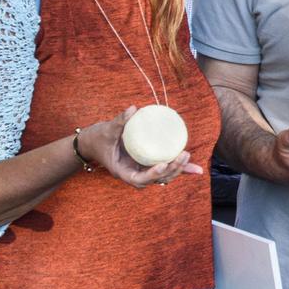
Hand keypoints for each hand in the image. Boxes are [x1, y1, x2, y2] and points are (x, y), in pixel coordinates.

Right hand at [77, 109, 201, 188]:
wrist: (92, 143)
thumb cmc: (97, 137)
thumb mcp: (106, 129)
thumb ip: (120, 121)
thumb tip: (133, 109)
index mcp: (122, 171)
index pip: (138, 179)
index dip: (152, 175)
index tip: (162, 165)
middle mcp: (133, 173)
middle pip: (155, 179)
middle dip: (172, 170)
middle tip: (183, 155)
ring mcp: (141, 170)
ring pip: (162, 176)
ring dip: (177, 170)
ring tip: (187, 156)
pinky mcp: (147, 165)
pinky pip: (164, 168)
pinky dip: (179, 168)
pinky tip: (196, 168)